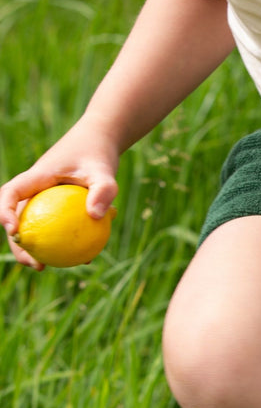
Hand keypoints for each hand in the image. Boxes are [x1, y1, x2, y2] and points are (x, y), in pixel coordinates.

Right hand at [0, 123, 118, 269]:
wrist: (101, 141)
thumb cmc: (99, 153)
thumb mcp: (104, 170)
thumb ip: (103, 190)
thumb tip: (98, 217)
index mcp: (36, 177)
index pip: (11, 194)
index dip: (5, 213)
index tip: (15, 231)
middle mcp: (35, 189)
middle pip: (17, 218)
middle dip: (19, 244)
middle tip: (35, 264)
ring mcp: (45, 197)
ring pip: (36, 226)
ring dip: (39, 248)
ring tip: (51, 267)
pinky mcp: (58, 205)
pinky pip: (58, 226)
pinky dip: (67, 240)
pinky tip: (85, 257)